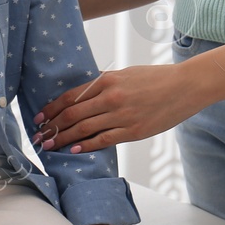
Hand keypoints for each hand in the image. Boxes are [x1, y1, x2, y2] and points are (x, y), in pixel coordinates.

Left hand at [31, 64, 205, 152]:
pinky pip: (103, 140)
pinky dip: (86, 146)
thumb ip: (105, 84)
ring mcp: (122, 115)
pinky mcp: (133, 131)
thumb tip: (84, 93)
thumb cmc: (156, 78)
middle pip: (72, 114)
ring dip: (64, 139)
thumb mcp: (126, 74)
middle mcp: (111, 97)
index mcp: (107, 80)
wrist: (185, 86)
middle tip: (39, 136)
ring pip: (84, 129)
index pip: (70, 97)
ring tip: (50, 145)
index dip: (51, 109)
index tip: (39, 117)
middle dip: (52, 126)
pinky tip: (74, 150)